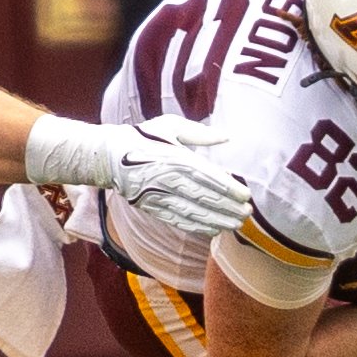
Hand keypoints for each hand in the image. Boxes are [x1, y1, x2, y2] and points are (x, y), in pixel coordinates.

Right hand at [110, 117, 250, 237]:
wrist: (108, 156)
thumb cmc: (143, 137)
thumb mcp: (170, 126)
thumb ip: (199, 133)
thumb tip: (226, 136)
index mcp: (174, 157)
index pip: (206, 176)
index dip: (227, 188)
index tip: (246, 195)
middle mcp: (166, 179)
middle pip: (202, 197)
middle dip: (227, 207)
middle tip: (247, 214)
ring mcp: (157, 195)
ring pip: (191, 212)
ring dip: (216, 220)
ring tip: (235, 225)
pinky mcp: (150, 206)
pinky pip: (176, 219)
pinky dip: (196, 226)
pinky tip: (212, 230)